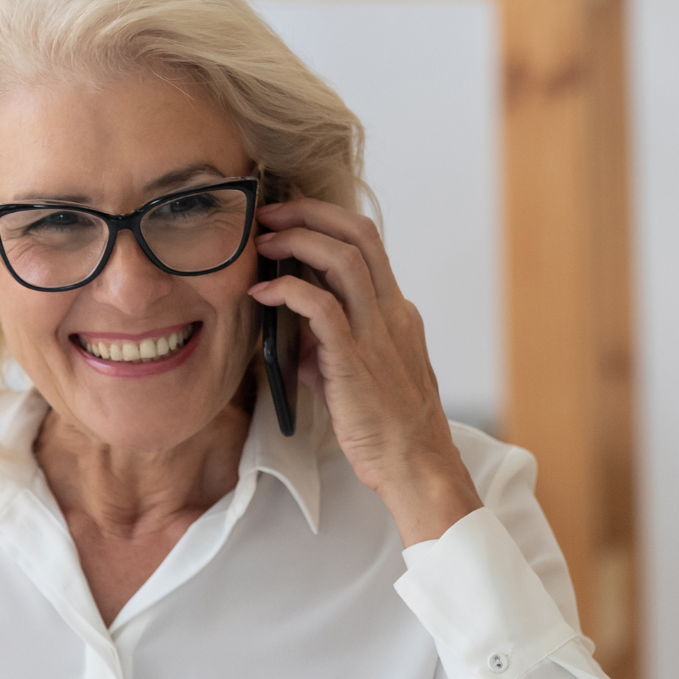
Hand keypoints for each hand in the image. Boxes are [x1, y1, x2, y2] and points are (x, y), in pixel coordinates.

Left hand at [249, 198, 479, 545]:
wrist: (415, 466)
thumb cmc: (385, 426)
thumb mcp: (359, 373)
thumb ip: (329, 347)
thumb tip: (293, 334)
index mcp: (396, 311)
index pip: (367, 243)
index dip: (326, 220)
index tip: (289, 215)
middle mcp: (392, 313)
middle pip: (359, 235)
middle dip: (310, 213)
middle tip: (270, 213)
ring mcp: (378, 334)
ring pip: (344, 260)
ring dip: (298, 241)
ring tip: (263, 243)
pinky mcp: (356, 360)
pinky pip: (322, 308)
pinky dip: (288, 291)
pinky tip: (262, 294)